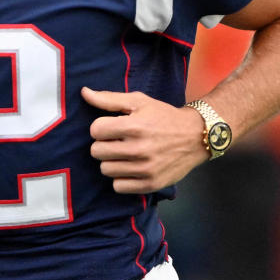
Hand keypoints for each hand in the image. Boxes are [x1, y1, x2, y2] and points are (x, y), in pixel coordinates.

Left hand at [81, 87, 208, 193]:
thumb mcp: (139, 101)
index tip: (112, 127)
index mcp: (134, 126)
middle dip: (104, 144)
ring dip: (112, 162)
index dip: (101, 127)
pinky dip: (121, 178)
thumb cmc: (163, 116)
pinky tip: (130, 168)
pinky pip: (118, 187)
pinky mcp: (151, 184)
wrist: (196, 136)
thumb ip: (109, 99)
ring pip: (105, 169)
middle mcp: (139, 149)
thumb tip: (84, 92)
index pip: (95, 130)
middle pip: (97, 151)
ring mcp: (145, 169)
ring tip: (125, 154)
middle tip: (117, 141)